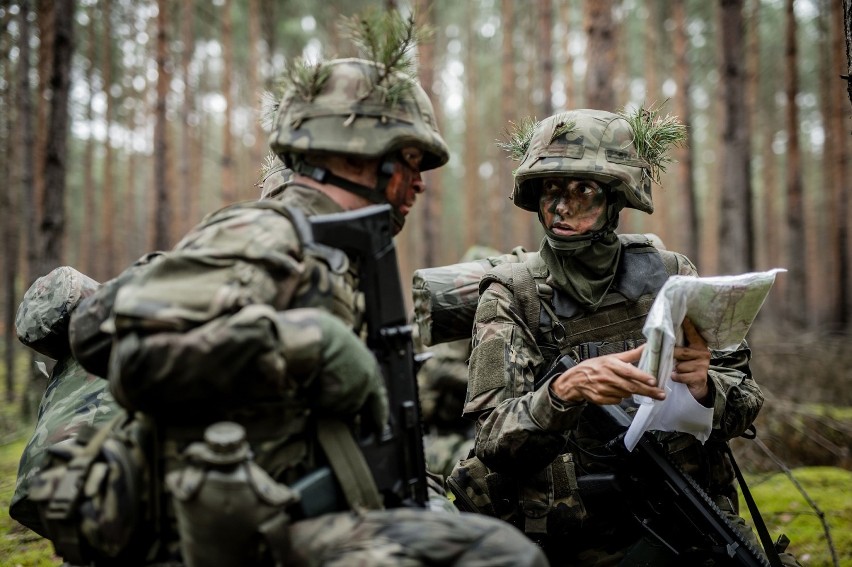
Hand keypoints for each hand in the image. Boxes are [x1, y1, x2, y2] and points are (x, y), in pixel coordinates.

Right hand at [549, 345, 665, 404]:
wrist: (575, 380)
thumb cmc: (595, 367)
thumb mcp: (612, 357)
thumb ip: (631, 354)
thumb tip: (647, 347)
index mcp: (610, 364)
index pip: (628, 371)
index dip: (641, 376)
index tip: (654, 381)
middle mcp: (607, 377)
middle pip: (631, 386)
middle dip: (648, 391)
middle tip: (661, 395)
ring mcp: (603, 389)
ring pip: (626, 394)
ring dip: (630, 391)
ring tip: (625, 385)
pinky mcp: (600, 399)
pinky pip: (617, 401)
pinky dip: (619, 397)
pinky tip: (614, 391)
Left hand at [671, 318, 710, 402]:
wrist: (698, 387)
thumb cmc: (687, 367)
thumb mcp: (684, 355)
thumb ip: (678, 346)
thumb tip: (661, 336)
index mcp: (699, 345)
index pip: (691, 333)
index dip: (687, 325)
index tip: (684, 316)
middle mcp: (703, 353)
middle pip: (681, 352)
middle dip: (672, 356)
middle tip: (668, 358)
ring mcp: (703, 365)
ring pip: (680, 365)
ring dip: (675, 369)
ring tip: (676, 370)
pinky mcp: (700, 377)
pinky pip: (680, 375)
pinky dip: (675, 377)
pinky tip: (677, 377)